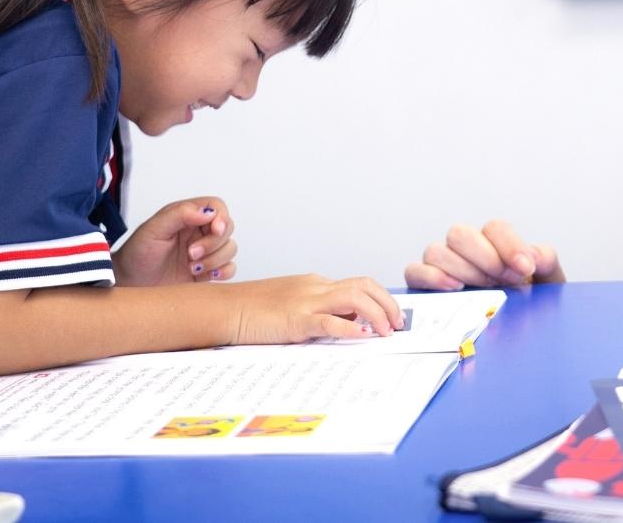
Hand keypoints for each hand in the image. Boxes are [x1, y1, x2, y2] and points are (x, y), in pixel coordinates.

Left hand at [113, 197, 237, 285]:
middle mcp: (199, 232)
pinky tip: (203, 275)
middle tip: (191, 254)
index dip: (221, 217)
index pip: (217, 207)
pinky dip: (222, 272)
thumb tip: (208, 212)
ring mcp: (205, 252)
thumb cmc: (137, 254)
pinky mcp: (207, 271)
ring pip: (230, 249)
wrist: (130, 283)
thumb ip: (180, 214)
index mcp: (188, 216)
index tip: (215, 229)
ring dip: (215, 259)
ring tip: (191, 268)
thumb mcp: (153, 229)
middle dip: (213, 243)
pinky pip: (229, 268)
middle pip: (227, 228)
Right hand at [232, 274, 404, 343]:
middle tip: (398, 325)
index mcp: (315, 284)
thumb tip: (350, 325)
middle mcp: (315, 288)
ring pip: (354, 298)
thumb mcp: (292, 307)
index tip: (392, 317)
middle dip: (387, 304)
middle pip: (364, 285)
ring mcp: (305, 301)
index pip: (358, 284)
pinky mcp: (294, 320)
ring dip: (377, 314)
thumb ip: (320, 312)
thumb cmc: (253, 312)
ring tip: (386, 333)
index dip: (381, 299)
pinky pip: (329, 321)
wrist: (223, 309)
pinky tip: (363, 337)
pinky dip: (350, 329)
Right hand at [405, 219, 564, 289]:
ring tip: (481, 288)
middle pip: (460, 234)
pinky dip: (430, 277)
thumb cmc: (529, 301)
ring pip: (436, 251)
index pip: (494, 228)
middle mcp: (466, 249)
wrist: (518, 330)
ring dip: (460, 269)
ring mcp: (444, 266)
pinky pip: (414, 272)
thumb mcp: (547, 281)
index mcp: (495, 242)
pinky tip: (453, 288)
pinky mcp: (425, 285)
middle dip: (484, 257)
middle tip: (504, 280)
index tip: (526, 269)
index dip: (509, 245)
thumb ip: (545, 260)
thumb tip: (533, 255)